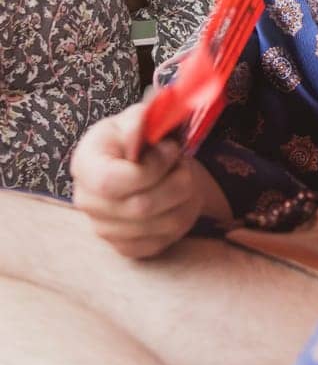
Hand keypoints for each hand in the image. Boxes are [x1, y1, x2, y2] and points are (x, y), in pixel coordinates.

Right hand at [70, 94, 204, 259]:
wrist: (138, 162)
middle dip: (176, 181)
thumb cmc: (137, 137)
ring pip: (161, 224)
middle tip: (183, 163)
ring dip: (185, 197)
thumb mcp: (137, 117)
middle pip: (141, 207)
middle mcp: (88, 201)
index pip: (111, 182)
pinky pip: (164, 240)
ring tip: (182, 176)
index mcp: (85, 165)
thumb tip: (142, 130)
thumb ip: (140, 120)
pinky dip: (182, 216)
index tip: (170, 151)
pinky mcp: (125, 247)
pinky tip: (178, 197)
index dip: (150, 169)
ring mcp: (104, 228)